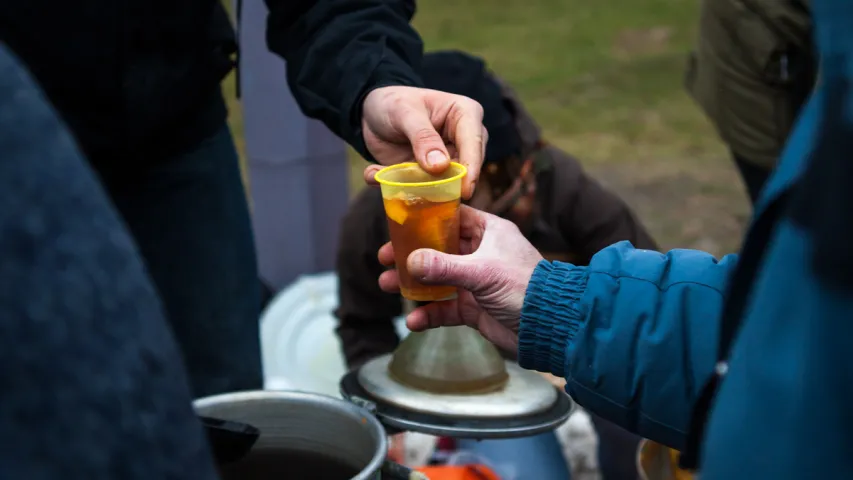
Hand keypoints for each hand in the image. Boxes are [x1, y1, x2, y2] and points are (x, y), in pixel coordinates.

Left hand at [361, 86, 486, 198]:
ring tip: (389, 177)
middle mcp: (463, 140)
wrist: (372, 113)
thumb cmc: (393, 102)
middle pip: (465, 169)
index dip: (471, 168)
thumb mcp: (404, 113)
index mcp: (466, 115)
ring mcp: (448, 160)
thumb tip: (441, 166)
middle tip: (421, 190)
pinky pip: (422, 189)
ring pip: (445, 184)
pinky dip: (399, 186)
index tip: (465, 190)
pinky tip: (374, 174)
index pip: (474, 143)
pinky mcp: (431, 176)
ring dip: (418, 187)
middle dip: (445, 183)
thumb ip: (422, 137)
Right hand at [377, 205, 543, 352]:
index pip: (452, 216)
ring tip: (386, 285)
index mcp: (489, 232)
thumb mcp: (482, 272)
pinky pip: (445, 308)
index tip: (398, 222)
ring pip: (437, 279)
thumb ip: (444, 267)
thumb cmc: (525, 288)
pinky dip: (429, 313)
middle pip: (437, 248)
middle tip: (384, 257)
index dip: (424, 218)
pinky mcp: (474, 308)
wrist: (550, 328)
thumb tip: (410, 262)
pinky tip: (414, 320)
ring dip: (412, 283)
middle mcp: (481, 253)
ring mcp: (476, 282)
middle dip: (410, 254)